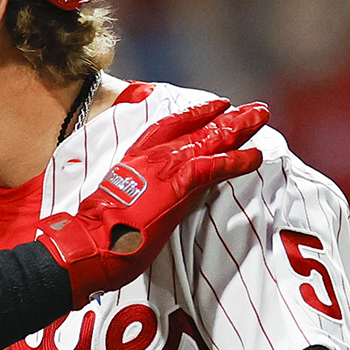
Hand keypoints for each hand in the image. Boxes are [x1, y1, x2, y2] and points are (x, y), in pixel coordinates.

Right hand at [38, 99, 266, 296]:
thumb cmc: (94, 235)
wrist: (88, 244)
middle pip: (195, 128)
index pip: (167, 127)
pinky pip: (215, 167)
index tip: (215, 106)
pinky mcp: (178, 185)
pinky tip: (255, 156)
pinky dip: (237, 161)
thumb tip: (146, 201)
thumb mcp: (113, 205)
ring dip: (238, 129)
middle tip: (252, 108)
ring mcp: (164, 169)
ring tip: (261, 117)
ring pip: (209, 140)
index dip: (194, 115)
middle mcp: (149, 157)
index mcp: (131, 160)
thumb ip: (134, 195)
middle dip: (226, 117)